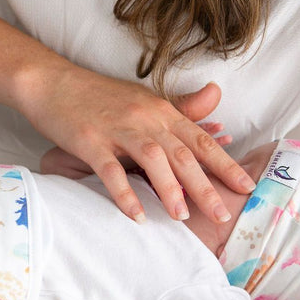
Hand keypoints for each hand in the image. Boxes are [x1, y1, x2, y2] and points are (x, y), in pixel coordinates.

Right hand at [24, 72, 253, 222]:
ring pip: (153, 160)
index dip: (226, 164)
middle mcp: (145, 118)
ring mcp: (117, 129)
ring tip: (181, 217)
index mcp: (161, 110)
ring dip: (170, 189)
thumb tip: (216, 96)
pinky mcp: (90, 140)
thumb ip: (180, 106)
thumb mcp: (144, 98)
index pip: (201, 140)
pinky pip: (111, 170)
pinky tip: (136, 216)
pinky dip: (125, 194)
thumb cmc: (99, 95)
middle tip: (223, 214)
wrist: (52, 82)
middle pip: (183, 154)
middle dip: (206, 186)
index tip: (247, 186)